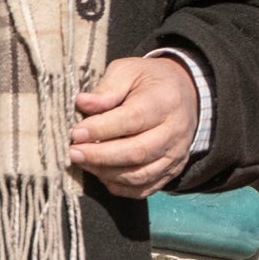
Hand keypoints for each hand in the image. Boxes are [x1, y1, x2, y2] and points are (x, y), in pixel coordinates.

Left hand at [70, 55, 198, 197]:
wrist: (185, 96)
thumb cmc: (149, 82)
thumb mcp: (128, 71)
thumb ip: (107, 88)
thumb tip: (83, 103)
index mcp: (165, 101)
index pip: (133, 119)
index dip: (102, 129)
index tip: (76, 133)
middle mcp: (175, 131)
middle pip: (138, 152)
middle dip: (100, 155)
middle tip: (73, 153)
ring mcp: (176, 154)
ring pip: (140, 174)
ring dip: (107, 172)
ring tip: (83, 162)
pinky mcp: (172, 171)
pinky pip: (145, 188)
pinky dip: (120, 187)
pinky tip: (101, 175)